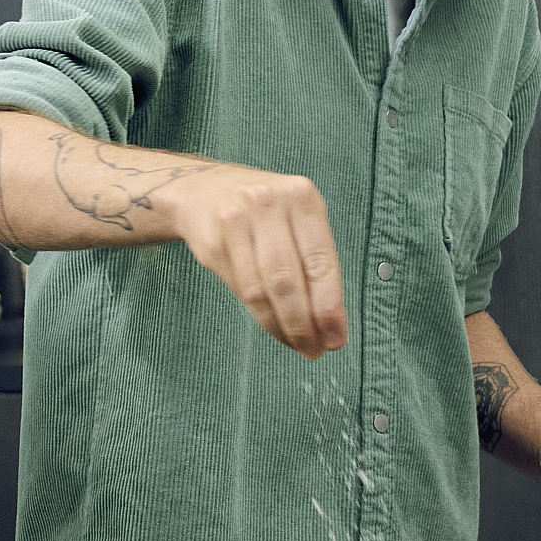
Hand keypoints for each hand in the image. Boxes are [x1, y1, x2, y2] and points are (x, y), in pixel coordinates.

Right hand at [166, 166, 348, 358]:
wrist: (205, 190)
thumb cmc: (267, 212)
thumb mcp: (299, 220)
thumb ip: (317, 263)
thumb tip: (332, 323)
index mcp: (300, 196)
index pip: (319, 260)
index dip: (328, 305)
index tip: (334, 338)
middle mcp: (266, 203)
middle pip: (287, 280)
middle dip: (303, 324)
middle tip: (314, 350)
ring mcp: (234, 221)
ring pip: (260, 291)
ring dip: (281, 327)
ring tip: (297, 344)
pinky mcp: (211, 243)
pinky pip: (240, 291)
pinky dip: (261, 317)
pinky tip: (274, 326)